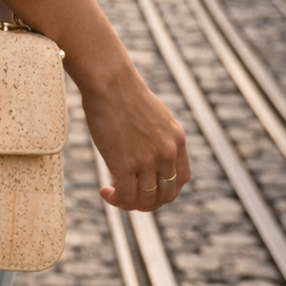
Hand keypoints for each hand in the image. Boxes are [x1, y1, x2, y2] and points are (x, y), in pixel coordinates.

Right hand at [76, 58, 190, 211]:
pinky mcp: (125, 164)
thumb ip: (157, 137)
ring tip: (113, 194)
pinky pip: (125, 195)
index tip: (148, 188)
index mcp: (177, 139)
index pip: (181, 179)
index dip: (165, 191)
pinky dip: (115, 199)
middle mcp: (167, 152)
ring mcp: (148, 160)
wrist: (109, 82)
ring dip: (129, 203)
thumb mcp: (154, 117)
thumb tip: (146, 154)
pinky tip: (105, 191)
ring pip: (146, 199)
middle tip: (128, 196)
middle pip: (166, 195)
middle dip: (148, 202)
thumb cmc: (124, 93)